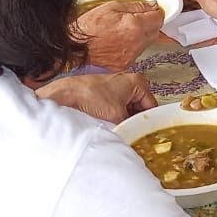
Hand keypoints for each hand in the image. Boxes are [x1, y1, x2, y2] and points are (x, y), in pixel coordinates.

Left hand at [36, 73, 156, 122]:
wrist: (65, 95)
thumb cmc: (89, 97)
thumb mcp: (117, 116)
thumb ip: (131, 126)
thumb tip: (135, 135)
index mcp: (137, 81)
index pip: (151, 106)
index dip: (148, 121)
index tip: (147, 133)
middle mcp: (127, 82)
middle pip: (139, 108)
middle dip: (134, 121)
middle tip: (131, 132)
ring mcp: (114, 87)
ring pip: (126, 109)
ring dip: (122, 120)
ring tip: (117, 128)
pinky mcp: (103, 94)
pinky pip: (115, 108)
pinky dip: (113, 117)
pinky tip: (107, 124)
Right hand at [72, 0, 165, 70]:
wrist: (74, 47)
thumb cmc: (88, 28)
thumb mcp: (111, 6)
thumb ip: (136, 5)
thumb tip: (152, 5)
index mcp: (134, 26)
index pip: (159, 18)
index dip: (155, 12)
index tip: (151, 10)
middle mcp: (136, 43)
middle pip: (156, 31)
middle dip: (150, 23)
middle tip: (137, 18)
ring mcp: (131, 55)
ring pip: (147, 43)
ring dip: (141, 35)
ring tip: (123, 30)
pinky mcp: (125, 64)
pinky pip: (137, 53)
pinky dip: (132, 46)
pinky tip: (119, 41)